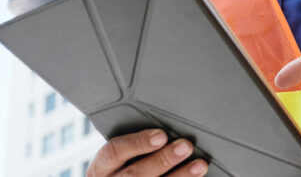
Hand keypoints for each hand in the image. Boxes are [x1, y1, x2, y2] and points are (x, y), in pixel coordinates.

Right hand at [87, 128, 207, 175]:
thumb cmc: (121, 170)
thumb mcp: (117, 159)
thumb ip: (134, 146)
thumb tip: (166, 130)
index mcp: (101, 168)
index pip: (114, 151)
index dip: (138, 142)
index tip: (161, 135)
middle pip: (135, 173)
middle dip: (163, 159)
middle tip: (186, 146)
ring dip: (180, 176)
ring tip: (199, 165)